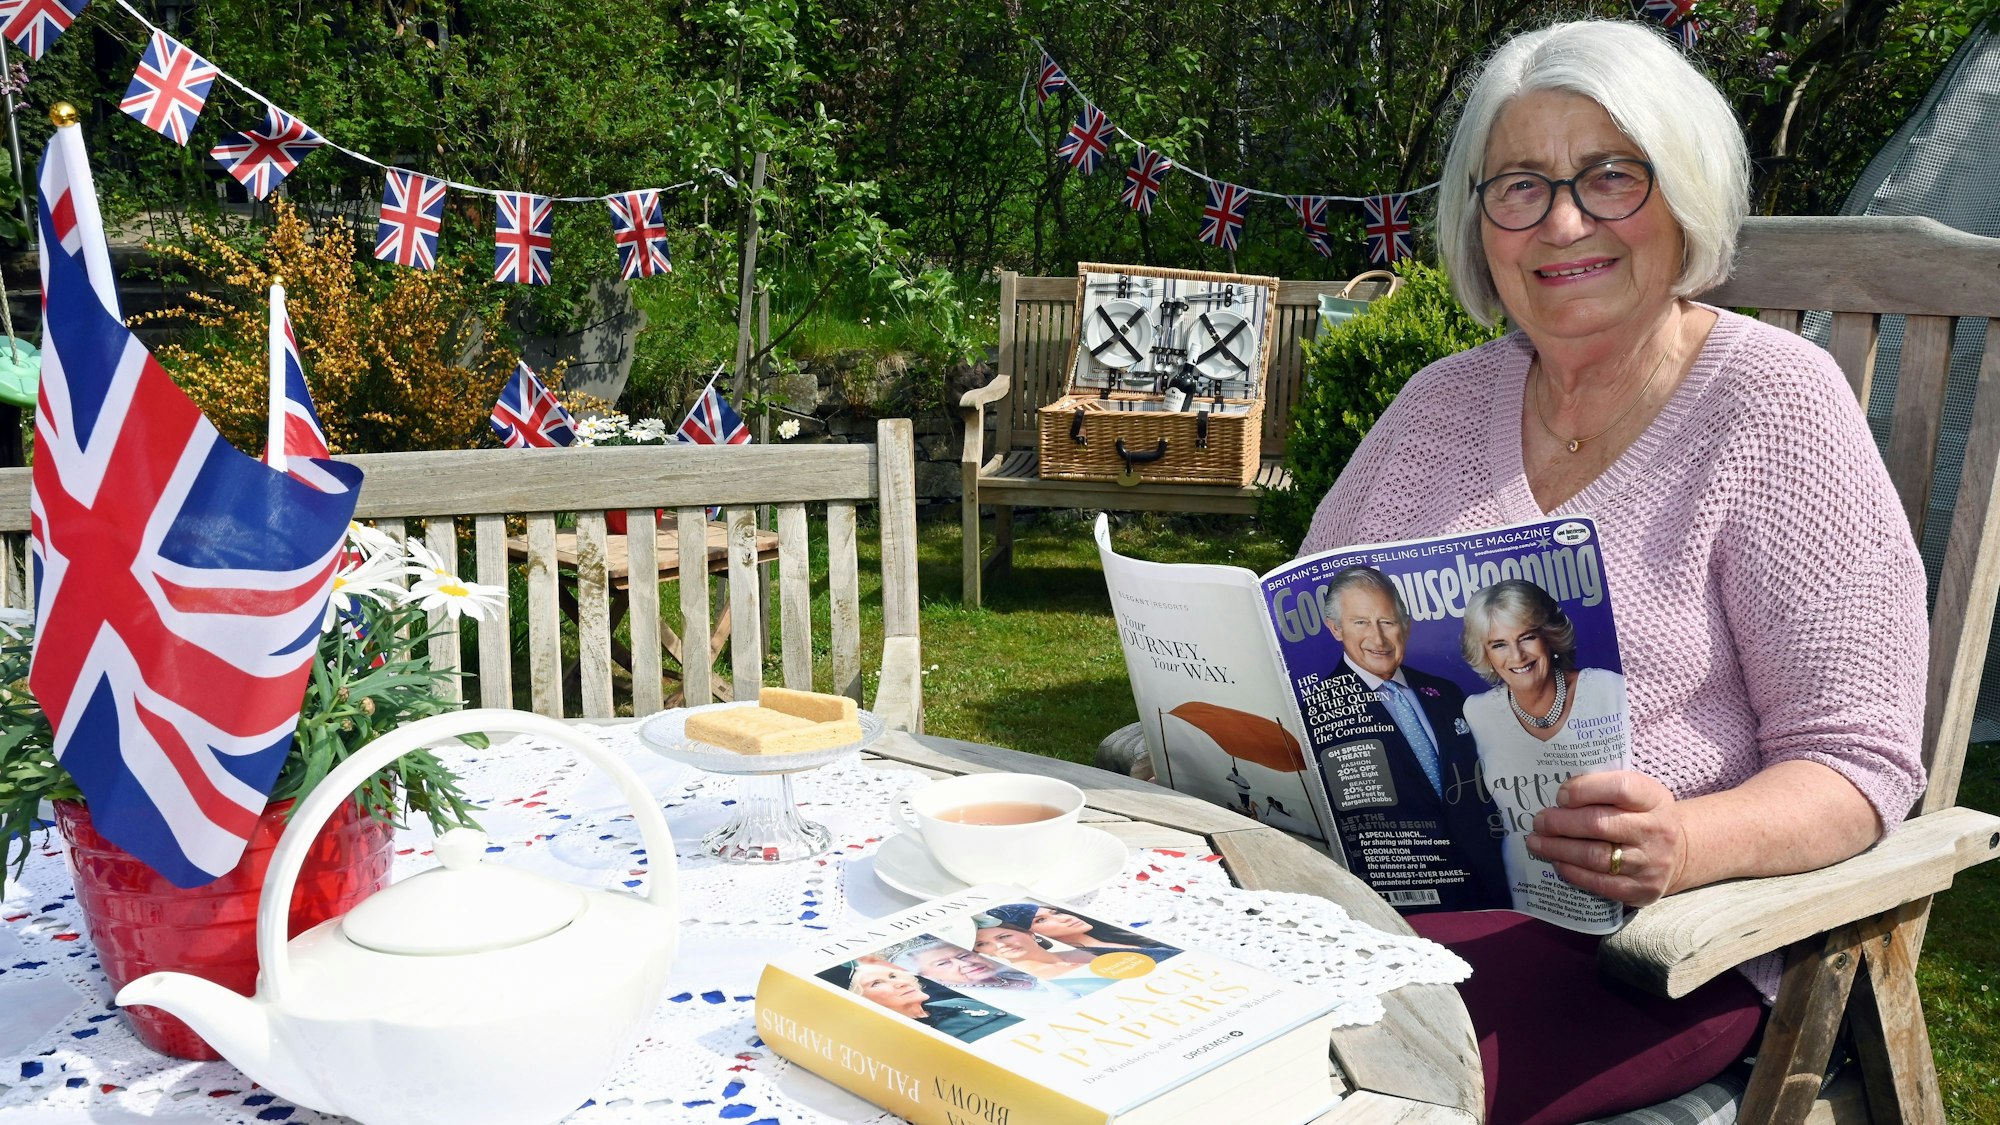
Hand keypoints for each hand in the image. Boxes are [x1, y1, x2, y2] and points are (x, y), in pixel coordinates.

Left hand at [1525, 770, 1688, 906]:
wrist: (1678, 852)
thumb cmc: (1641, 815)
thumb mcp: (1635, 794)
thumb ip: (1603, 788)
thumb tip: (1557, 794)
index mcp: (1654, 798)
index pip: (1620, 788)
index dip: (1584, 790)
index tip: (1560, 795)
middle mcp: (1656, 830)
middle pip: (1599, 824)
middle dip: (1560, 823)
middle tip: (1538, 822)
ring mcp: (1651, 862)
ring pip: (1595, 856)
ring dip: (1558, 849)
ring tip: (1537, 842)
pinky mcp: (1643, 889)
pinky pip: (1599, 883)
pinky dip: (1573, 873)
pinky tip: (1558, 863)